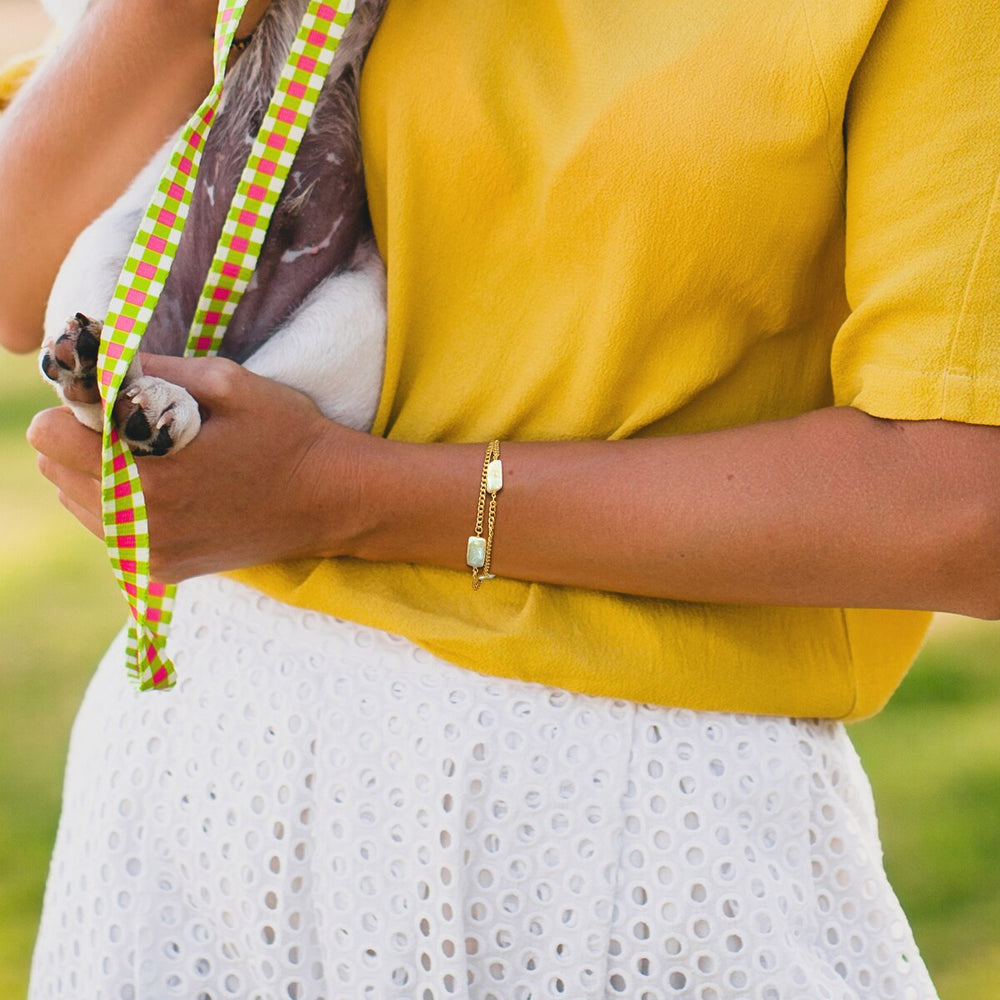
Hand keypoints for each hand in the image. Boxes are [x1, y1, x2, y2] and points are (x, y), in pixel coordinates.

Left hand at [27, 355, 368, 581]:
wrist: (333, 500)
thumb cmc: (287, 434)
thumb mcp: (229, 383)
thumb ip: (153, 371)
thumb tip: (95, 359)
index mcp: (150, 472)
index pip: (51, 433)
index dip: (81, 405)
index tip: (120, 400)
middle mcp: (140, 522)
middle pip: (55, 467)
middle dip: (85, 438)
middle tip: (142, 428)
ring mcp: (149, 552)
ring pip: (76, 500)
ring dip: (101, 473)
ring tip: (161, 460)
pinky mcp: (162, 569)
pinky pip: (108, 530)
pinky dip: (123, 505)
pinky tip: (170, 490)